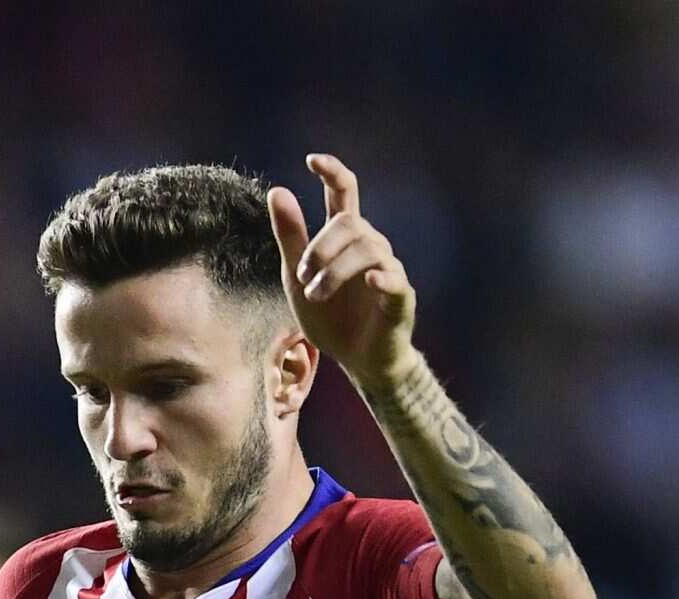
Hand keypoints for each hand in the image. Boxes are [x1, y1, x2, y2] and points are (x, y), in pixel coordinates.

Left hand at [267, 153, 420, 388]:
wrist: (356, 358)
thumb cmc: (330, 315)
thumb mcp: (296, 274)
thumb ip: (290, 235)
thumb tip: (277, 190)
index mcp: (345, 239)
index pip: (344, 193)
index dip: (332, 172)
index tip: (312, 160)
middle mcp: (371, 245)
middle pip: (349, 222)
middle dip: (319, 246)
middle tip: (302, 274)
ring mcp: (389, 269)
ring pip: (366, 248)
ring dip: (333, 271)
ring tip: (315, 294)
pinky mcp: (401, 296)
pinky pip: (395, 278)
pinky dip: (381, 276)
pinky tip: (368, 280)